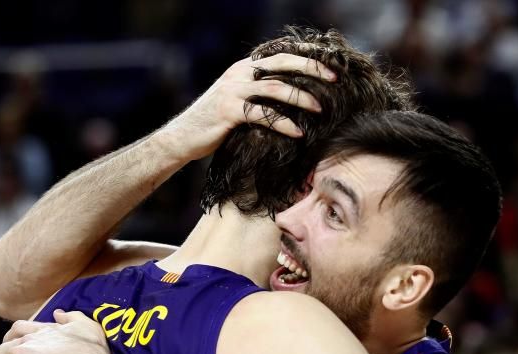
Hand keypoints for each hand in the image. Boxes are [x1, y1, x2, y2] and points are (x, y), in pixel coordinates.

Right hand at [163, 51, 335, 160]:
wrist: (183, 136)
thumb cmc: (217, 123)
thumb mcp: (239, 100)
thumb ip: (261, 92)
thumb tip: (294, 95)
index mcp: (245, 67)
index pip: (281, 53)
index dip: (307, 55)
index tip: (331, 64)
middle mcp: (240, 73)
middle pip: (282, 63)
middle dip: (311, 69)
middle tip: (334, 79)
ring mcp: (233, 90)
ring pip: (274, 87)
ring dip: (301, 98)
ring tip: (320, 109)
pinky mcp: (228, 111)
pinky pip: (261, 114)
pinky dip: (282, 123)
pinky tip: (297, 133)